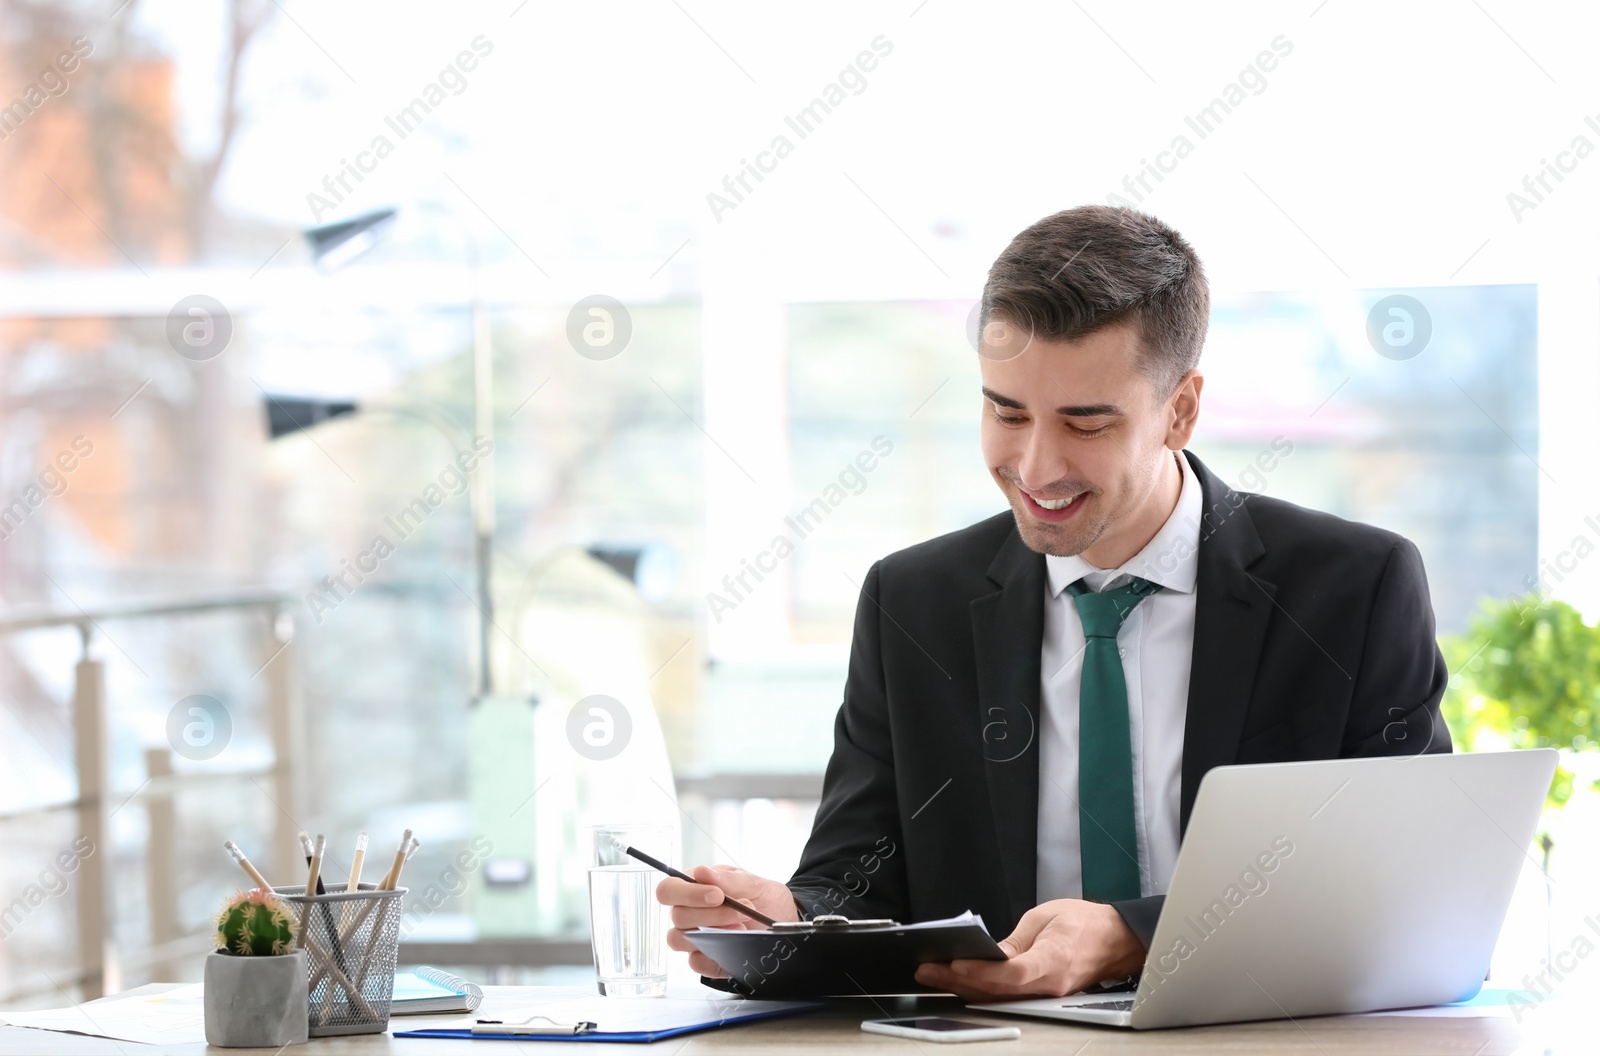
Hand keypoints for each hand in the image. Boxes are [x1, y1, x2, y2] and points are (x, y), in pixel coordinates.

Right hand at [658, 864, 799, 977]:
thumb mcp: (752, 882)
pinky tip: (733, 944)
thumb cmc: (763, 897)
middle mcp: (689, 914)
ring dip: (712, 932)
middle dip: (712, 914)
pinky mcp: (707, 960)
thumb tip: (701, 872)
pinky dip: (712, 956)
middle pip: (677, 916)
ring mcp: (695, 938)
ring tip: (741, 927)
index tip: (716, 895)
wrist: (784, 920)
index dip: (686, 893)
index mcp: (694, 888)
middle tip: (741, 910)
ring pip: (680, 940)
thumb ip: (727, 878)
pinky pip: (695, 963)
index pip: (668, 890)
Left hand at [914, 899, 1144, 999]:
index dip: (980, 972)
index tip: (952, 964)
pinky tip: (959, 981)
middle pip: (997, 989)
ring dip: (963, 987)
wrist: (1116, 941)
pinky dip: (981, 989)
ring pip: (998, 996)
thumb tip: (988, 954)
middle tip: (926, 970)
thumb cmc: (1086, 924)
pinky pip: (1008, 996)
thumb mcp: (1045, 918)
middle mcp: (1050, 985)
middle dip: (957, 980)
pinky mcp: (1043, 996)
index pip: (1011, 973)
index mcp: (1054, 959)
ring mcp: (1047, 995)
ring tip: (933, 975)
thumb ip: (1015, 940)